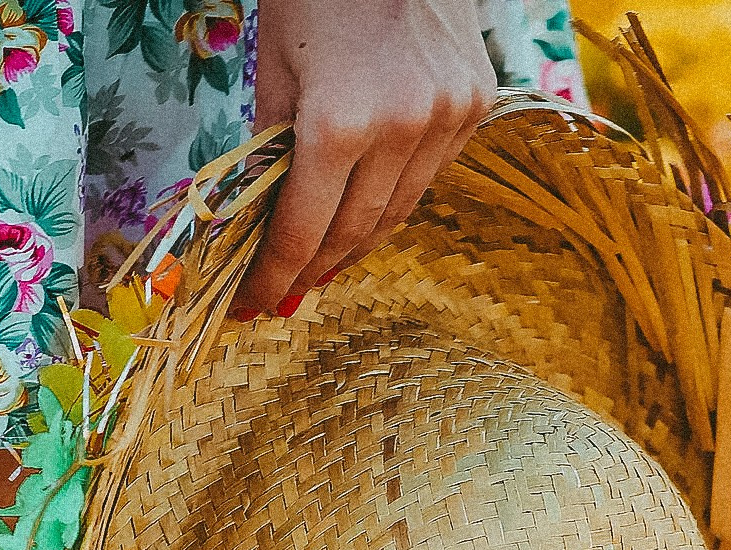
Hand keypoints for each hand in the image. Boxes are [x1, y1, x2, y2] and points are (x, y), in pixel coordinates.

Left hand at [243, 0, 492, 312]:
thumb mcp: (275, 65)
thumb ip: (273, 148)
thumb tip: (268, 224)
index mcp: (340, 121)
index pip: (305, 229)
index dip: (276, 275)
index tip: (254, 304)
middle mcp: (404, 129)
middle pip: (356, 232)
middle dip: (315, 269)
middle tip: (286, 293)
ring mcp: (448, 119)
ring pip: (400, 212)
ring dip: (358, 243)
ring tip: (326, 264)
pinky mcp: (476, 105)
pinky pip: (430, 174)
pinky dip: (395, 197)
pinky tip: (368, 208)